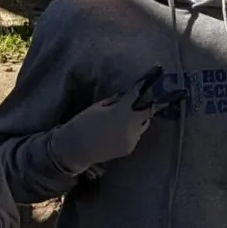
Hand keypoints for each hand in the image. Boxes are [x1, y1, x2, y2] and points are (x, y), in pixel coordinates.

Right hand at [50, 67, 184, 174]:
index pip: (137, 95)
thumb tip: (126, 98)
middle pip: (148, 112)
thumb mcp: (98, 107)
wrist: (75, 149)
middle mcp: (130, 126)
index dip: (144, 86)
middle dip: (147, 106)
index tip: (151, 78)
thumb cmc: (83, 124)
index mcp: (121, 113)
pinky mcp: (130, 148)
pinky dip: (131, 131)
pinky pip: (135, 135)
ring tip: (126, 117)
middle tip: (144, 100)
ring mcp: (131, 139)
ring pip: (142, 125)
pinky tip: (119, 131)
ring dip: (138, 119)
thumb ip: (115, 102)